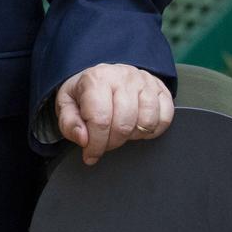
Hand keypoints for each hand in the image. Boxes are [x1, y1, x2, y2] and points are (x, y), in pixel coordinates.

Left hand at [55, 63, 173, 165]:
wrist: (103, 76)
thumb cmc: (85, 93)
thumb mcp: (67, 105)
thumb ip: (69, 124)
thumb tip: (83, 139)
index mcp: (97, 79)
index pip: (100, 120)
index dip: (95, 144)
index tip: (90, 155)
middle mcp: (123, 76)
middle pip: (124, 124)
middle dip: (112, 143)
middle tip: (105, 143)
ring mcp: (145, 81)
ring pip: (146, 122)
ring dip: (133, 136)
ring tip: (121, 131)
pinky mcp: (161, 89)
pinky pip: (165, 118)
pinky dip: (153, 130)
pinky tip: (138, 127)